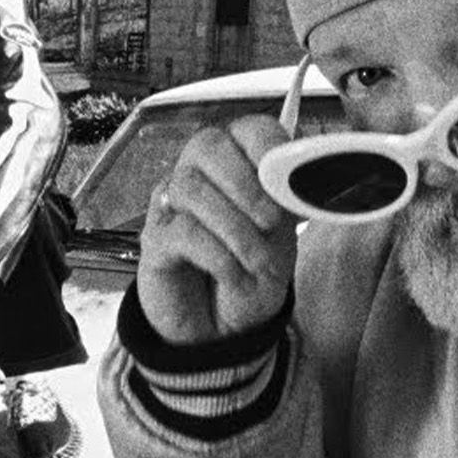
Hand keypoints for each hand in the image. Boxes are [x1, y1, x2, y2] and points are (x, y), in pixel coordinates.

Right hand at [136, 115, 298, 344]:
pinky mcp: (155, 240)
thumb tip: (302, 173)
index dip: (267, 146)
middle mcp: (200, 175)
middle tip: (271, 221)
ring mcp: (172, 205)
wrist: (225, 328)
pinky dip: (218, 256)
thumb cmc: (251, 274)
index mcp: (238, 165)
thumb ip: (288, 201)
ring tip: (258, 262)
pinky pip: (183, 231)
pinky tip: (234, 275)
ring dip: (235, 228)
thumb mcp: (284, 239)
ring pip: (191, 187)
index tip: (284, 176)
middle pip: (206, 145)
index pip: (247, 129)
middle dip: (245, 183)